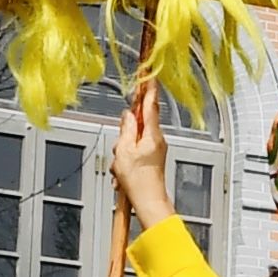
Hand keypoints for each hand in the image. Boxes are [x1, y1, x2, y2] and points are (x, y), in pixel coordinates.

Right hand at [105, 91, 175, 237]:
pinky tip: (122, 175)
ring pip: (132, 140)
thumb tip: (127, 115)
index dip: (148, 88)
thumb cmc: (139, 181)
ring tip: (121, 167)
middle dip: (124, 133)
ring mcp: (155, 149)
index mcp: (153, 134)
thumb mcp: (124, 151)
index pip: (150, 104)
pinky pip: (134, 152)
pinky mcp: (151, 159)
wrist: (148, 202)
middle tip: (120, 148)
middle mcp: (157, 139)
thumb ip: (126, 129)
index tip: (148, 74)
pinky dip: (125, 161)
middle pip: (137, 123)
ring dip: (122, 151)